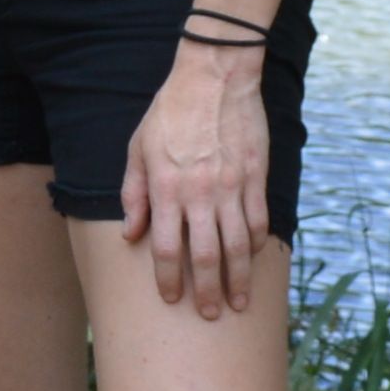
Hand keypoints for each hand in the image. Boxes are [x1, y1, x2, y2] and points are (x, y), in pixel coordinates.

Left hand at [121, 39, 268, 316]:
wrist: (214, 76)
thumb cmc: (170, 111)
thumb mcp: (138, 148)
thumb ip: (134, 194)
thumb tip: (130, 234)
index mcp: (167, 189)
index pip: (165, 248)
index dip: (168, 279)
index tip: (172, 298)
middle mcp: (200, 194)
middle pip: (205, 256)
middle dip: (208, 291)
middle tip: (210, 314)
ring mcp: (231, 187)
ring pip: (237, 246)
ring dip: (239, 278)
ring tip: (239, 302)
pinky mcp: (255, 176)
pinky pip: (259, 220)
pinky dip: (256, 244)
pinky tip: (253, 259)